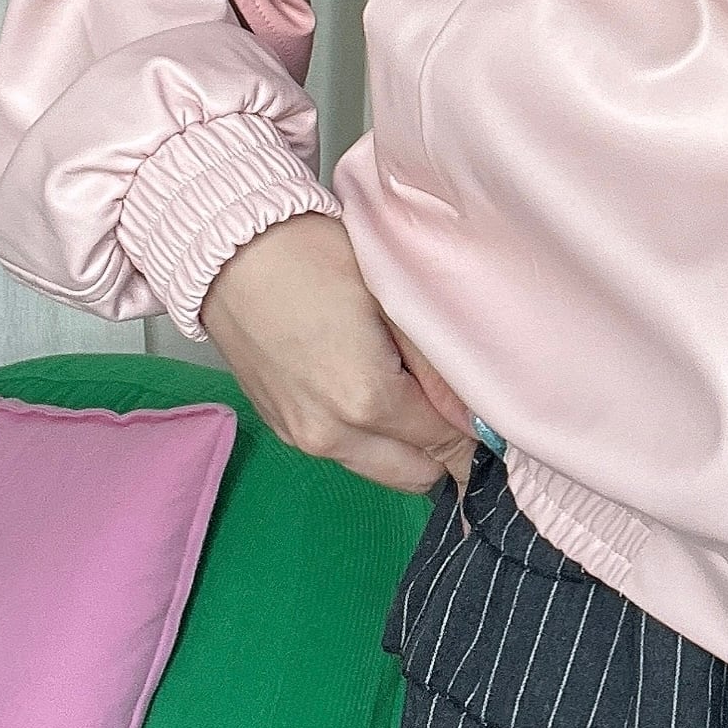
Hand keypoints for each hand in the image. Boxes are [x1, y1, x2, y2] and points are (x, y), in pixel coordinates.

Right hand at [198, 210, 477, 499]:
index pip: (446, 442)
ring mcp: (301, 438)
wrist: (232, 251)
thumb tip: (479, 417)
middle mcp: (331, 435)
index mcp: (366, 400)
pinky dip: (370, 437)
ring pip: (379, 469)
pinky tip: (373, 387)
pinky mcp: (281, 428)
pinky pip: (344, 452)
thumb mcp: (393, 300)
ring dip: (407, 447)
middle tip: (462, 409)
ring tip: (418, 393)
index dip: (477, 432)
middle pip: (415, 476)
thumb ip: (438, 367)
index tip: (495, 415)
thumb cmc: (317, 258)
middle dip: (447, 452)